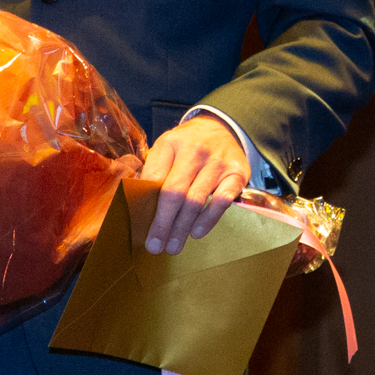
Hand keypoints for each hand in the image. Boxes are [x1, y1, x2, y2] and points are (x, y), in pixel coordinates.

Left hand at [140, 114, 249, 253]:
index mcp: (170, 143)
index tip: (139, 227)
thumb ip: (153, 171)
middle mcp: (195, 150)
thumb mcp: (166, 148)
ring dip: (182, 228)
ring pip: (195, 201)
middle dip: (162, 223)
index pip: (153, 178)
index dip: (144, 205)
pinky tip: (197, 232)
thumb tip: (138, 206)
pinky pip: (221, 201)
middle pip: (174, 193)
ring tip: (173, 246)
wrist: (221, 127)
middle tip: (155, 246)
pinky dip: (208, 219)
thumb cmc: (187, 146)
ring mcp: (217, 162)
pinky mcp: (237, 173)